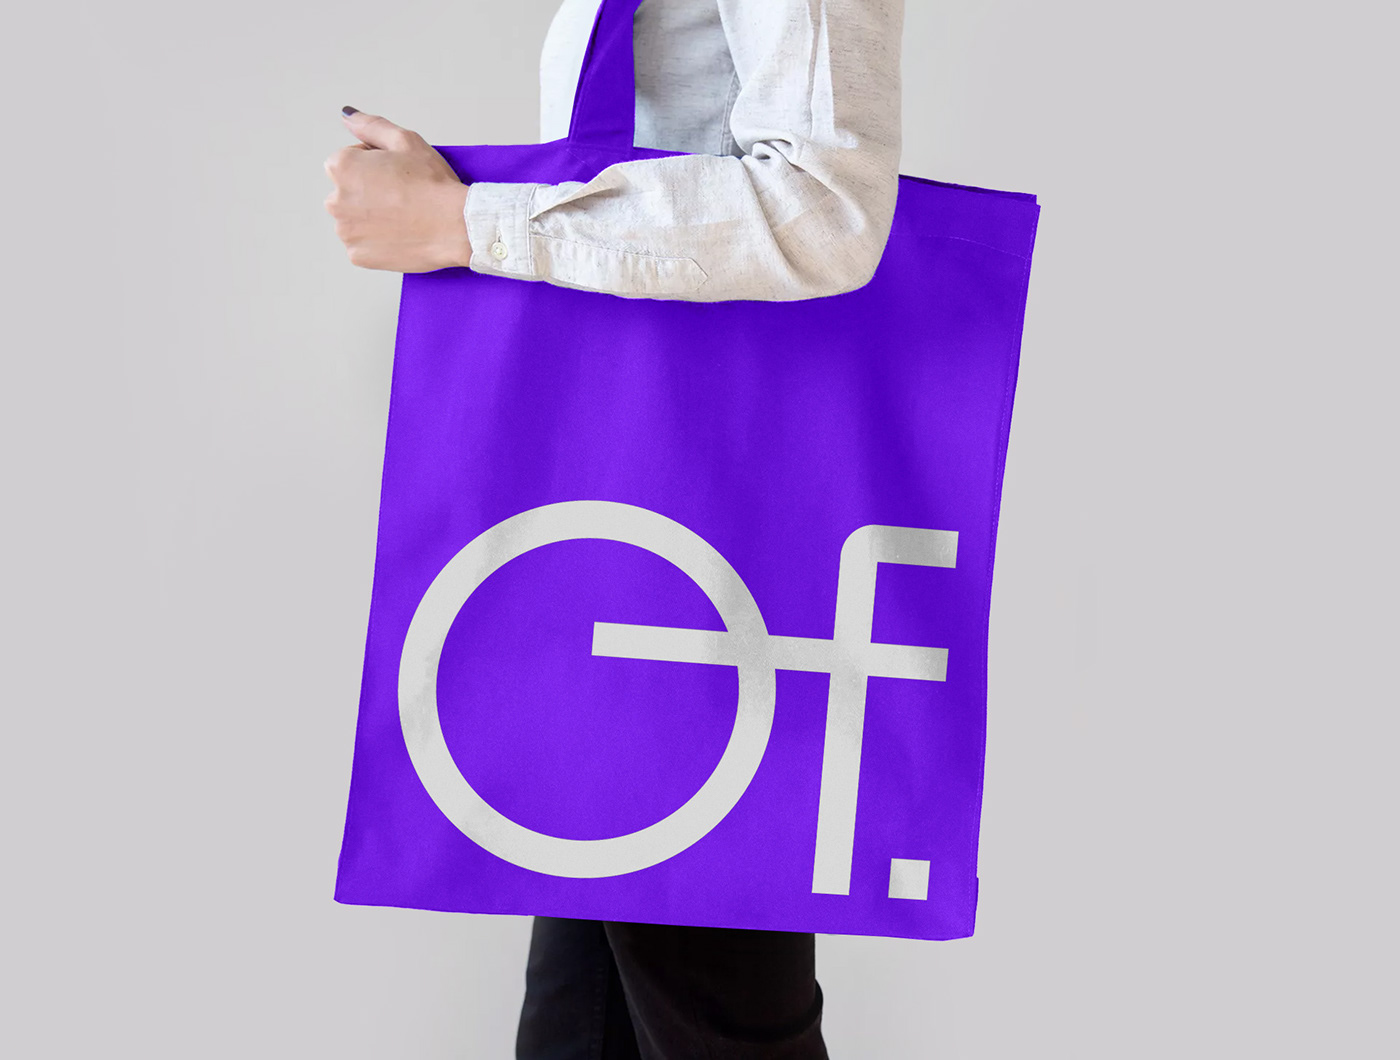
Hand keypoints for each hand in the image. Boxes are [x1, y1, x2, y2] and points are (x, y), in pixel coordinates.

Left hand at [324, 107, 471, 272]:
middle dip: (369, 193)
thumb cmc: (433, 183)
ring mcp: (346, 231)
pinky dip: (378, 242)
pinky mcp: (358, 256)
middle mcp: (335, 200)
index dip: (376, 166)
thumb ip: (370, 126)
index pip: (349, 162)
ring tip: (403, 217)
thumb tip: (347, 115)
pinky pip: (364, 246)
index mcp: (341, 167)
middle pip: (349, 192)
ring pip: (355, 220)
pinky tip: (399, 234)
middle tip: (402, 197)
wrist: (456, 226)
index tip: (398, 175)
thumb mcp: (405, 140)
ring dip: (372, 218)